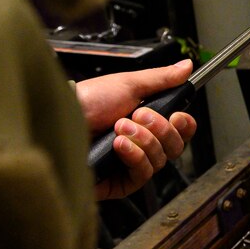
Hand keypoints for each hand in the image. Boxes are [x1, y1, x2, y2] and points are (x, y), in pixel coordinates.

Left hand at [74, 60, 197, 199]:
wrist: (63, 118)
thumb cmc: (88, 101)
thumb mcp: (128, 83)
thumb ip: (161, 79)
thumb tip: (186, 66)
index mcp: (147, 121)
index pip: (180, 131)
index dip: (184, 125)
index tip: (178, 116)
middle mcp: (141, 143)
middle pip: (174, 147)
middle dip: (160, 129)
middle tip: (138, 115)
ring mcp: (131, 163)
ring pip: (160, 160)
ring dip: (143, 140)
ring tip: (119, 127)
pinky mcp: (120, 182)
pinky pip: (143, 174)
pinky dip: (135, 157)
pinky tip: (119, 145)